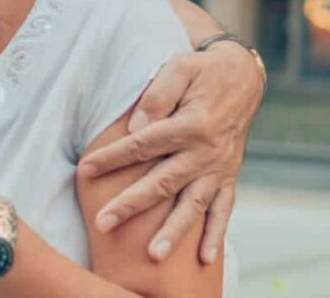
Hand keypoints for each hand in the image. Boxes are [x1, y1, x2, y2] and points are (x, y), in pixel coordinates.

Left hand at [78, 42, 263, 263]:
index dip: (113, 157)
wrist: (243, 77)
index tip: (85, 169)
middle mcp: (206, 152)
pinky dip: (216, 234)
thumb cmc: (201, 71)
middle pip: (163, 182)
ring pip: (193, 205)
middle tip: (104, 223)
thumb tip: (136, 126)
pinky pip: (224, 210)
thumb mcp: (178, 70)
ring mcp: (219, 168)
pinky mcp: (228, 177)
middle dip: (132, 205)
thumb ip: (157, 97)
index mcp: (191, 124)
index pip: (143, 145)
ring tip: (154, 254)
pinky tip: (206, 259)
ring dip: (174, 231)